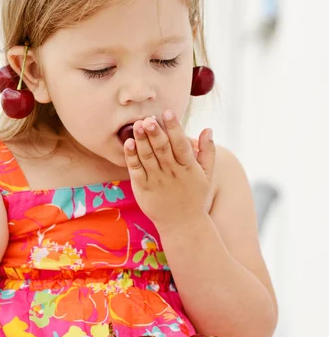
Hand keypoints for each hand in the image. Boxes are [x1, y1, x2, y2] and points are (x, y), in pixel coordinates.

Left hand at [124, 111, 214, 230]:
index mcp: (188, 167)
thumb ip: (208, 151)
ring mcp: (156, 180)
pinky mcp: (143, 187)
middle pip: (162, 149)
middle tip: (149, 117)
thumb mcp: (207, 175)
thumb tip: (208, 129)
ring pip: (147, 157)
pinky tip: (128, 143)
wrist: (182, 224)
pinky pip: (136, 169)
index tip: (168, 112)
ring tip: (138, 125)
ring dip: (142, 140)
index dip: (174, 127)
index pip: (181, 144)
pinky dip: (131, 156)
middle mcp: (172, 173)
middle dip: (156, 132)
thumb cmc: (195, 196)